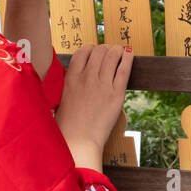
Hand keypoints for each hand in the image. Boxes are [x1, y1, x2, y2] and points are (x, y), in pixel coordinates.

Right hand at [55, 44, 133, 160]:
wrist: (78, 142)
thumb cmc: (67, 128)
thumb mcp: (60, 101)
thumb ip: (68, 86)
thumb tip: (74, 79)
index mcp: (70, 79)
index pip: (82, 52)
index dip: (91, 49)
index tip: (95, 52)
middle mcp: (86, 78)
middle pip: (99, 51)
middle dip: (105, 49)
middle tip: (110, 52)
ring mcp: (102, 85)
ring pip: (112, 56)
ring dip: (117, 50)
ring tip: (120, 52)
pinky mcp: (116, 95)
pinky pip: (124, 69)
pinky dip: (128, 58)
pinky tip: (130, 54)